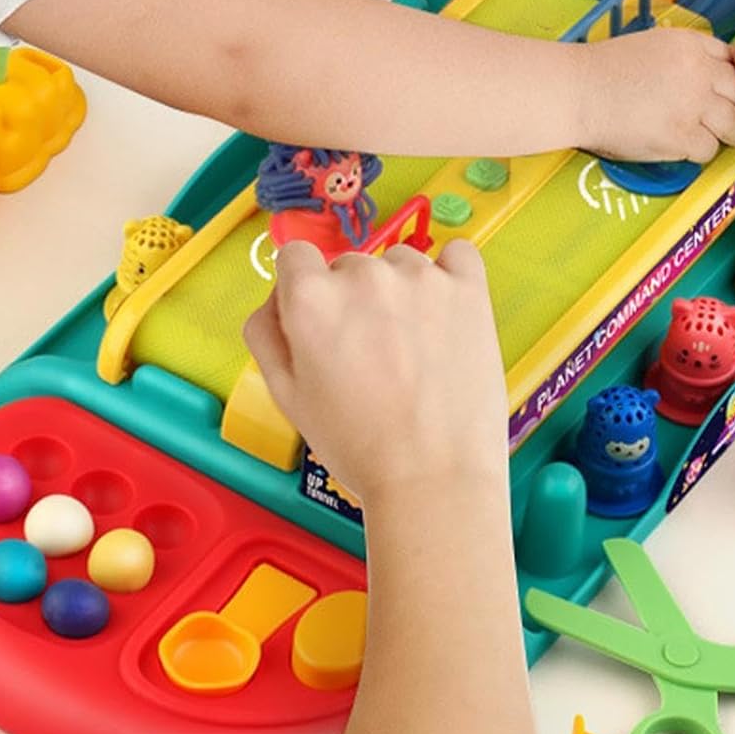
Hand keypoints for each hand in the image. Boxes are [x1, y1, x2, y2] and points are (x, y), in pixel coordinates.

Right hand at [243, 240, 509, 505]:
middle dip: (354, 300)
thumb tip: (276, 297)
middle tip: (371, 355)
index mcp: (310, 299)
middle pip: (349, 266)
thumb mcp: (286, 396)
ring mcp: (420, 277)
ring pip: (399, 263)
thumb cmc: (358, 445)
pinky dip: (451, 275)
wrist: (434, 478)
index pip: (295, 257)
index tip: (323, 321)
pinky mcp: (468, 288)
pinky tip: (448, 311)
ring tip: (413, 349)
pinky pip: (457, 254)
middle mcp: (362, 275)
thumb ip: (266, 333)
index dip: (304, 290)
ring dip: (401, 292)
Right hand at [583, 27, 734, 162]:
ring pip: (733, 125)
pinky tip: (681, 146)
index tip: (732, 96)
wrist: (576, 91)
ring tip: (712, 137)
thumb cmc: (604, 71)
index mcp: (691, 44)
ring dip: (726, 135)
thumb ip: (687, 56)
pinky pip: (709, 150)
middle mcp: (699, 71)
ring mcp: (693, 105)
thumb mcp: (653, 45)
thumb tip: (715, 78)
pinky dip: (698, 152)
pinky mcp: (682, 136)